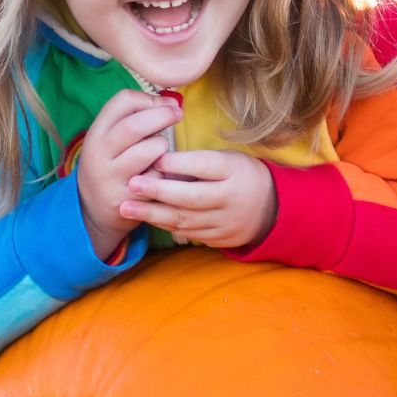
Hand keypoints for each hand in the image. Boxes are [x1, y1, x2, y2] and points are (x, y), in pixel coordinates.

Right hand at [76, 91, 180, 259]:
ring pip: (147, 151)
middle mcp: (99, 154)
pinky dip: (164, 173)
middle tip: (178, 115)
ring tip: (161, 150)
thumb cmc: (113, 164)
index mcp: (96, 133)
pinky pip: (156, 180)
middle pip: (134, 125)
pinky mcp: (127, 200)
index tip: (167, 104)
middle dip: (162, 115)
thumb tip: (174, 103)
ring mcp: (111, 178)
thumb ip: (136, 119)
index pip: (122, 101)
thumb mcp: (112, 140)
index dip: (149, 98)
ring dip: (163, 146)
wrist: (92, 209)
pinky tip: (159, 175)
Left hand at [120, 150, 278, 248]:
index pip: (205, 166)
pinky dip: (165, 225)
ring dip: (152, 214)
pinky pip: (188, 232)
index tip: (154, 158)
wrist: (271, 209)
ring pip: (185, 219)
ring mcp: (226, 222)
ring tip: (125, 207)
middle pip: (192, 197)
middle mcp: (232, 198)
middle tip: (132, 184)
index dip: (178, 163)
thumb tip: (159, 162)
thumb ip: (199, 162)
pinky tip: (145, 218)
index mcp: (235, 171)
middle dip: (159, 191)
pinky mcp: (220, 238)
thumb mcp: (228, 159)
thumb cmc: (240, 175)